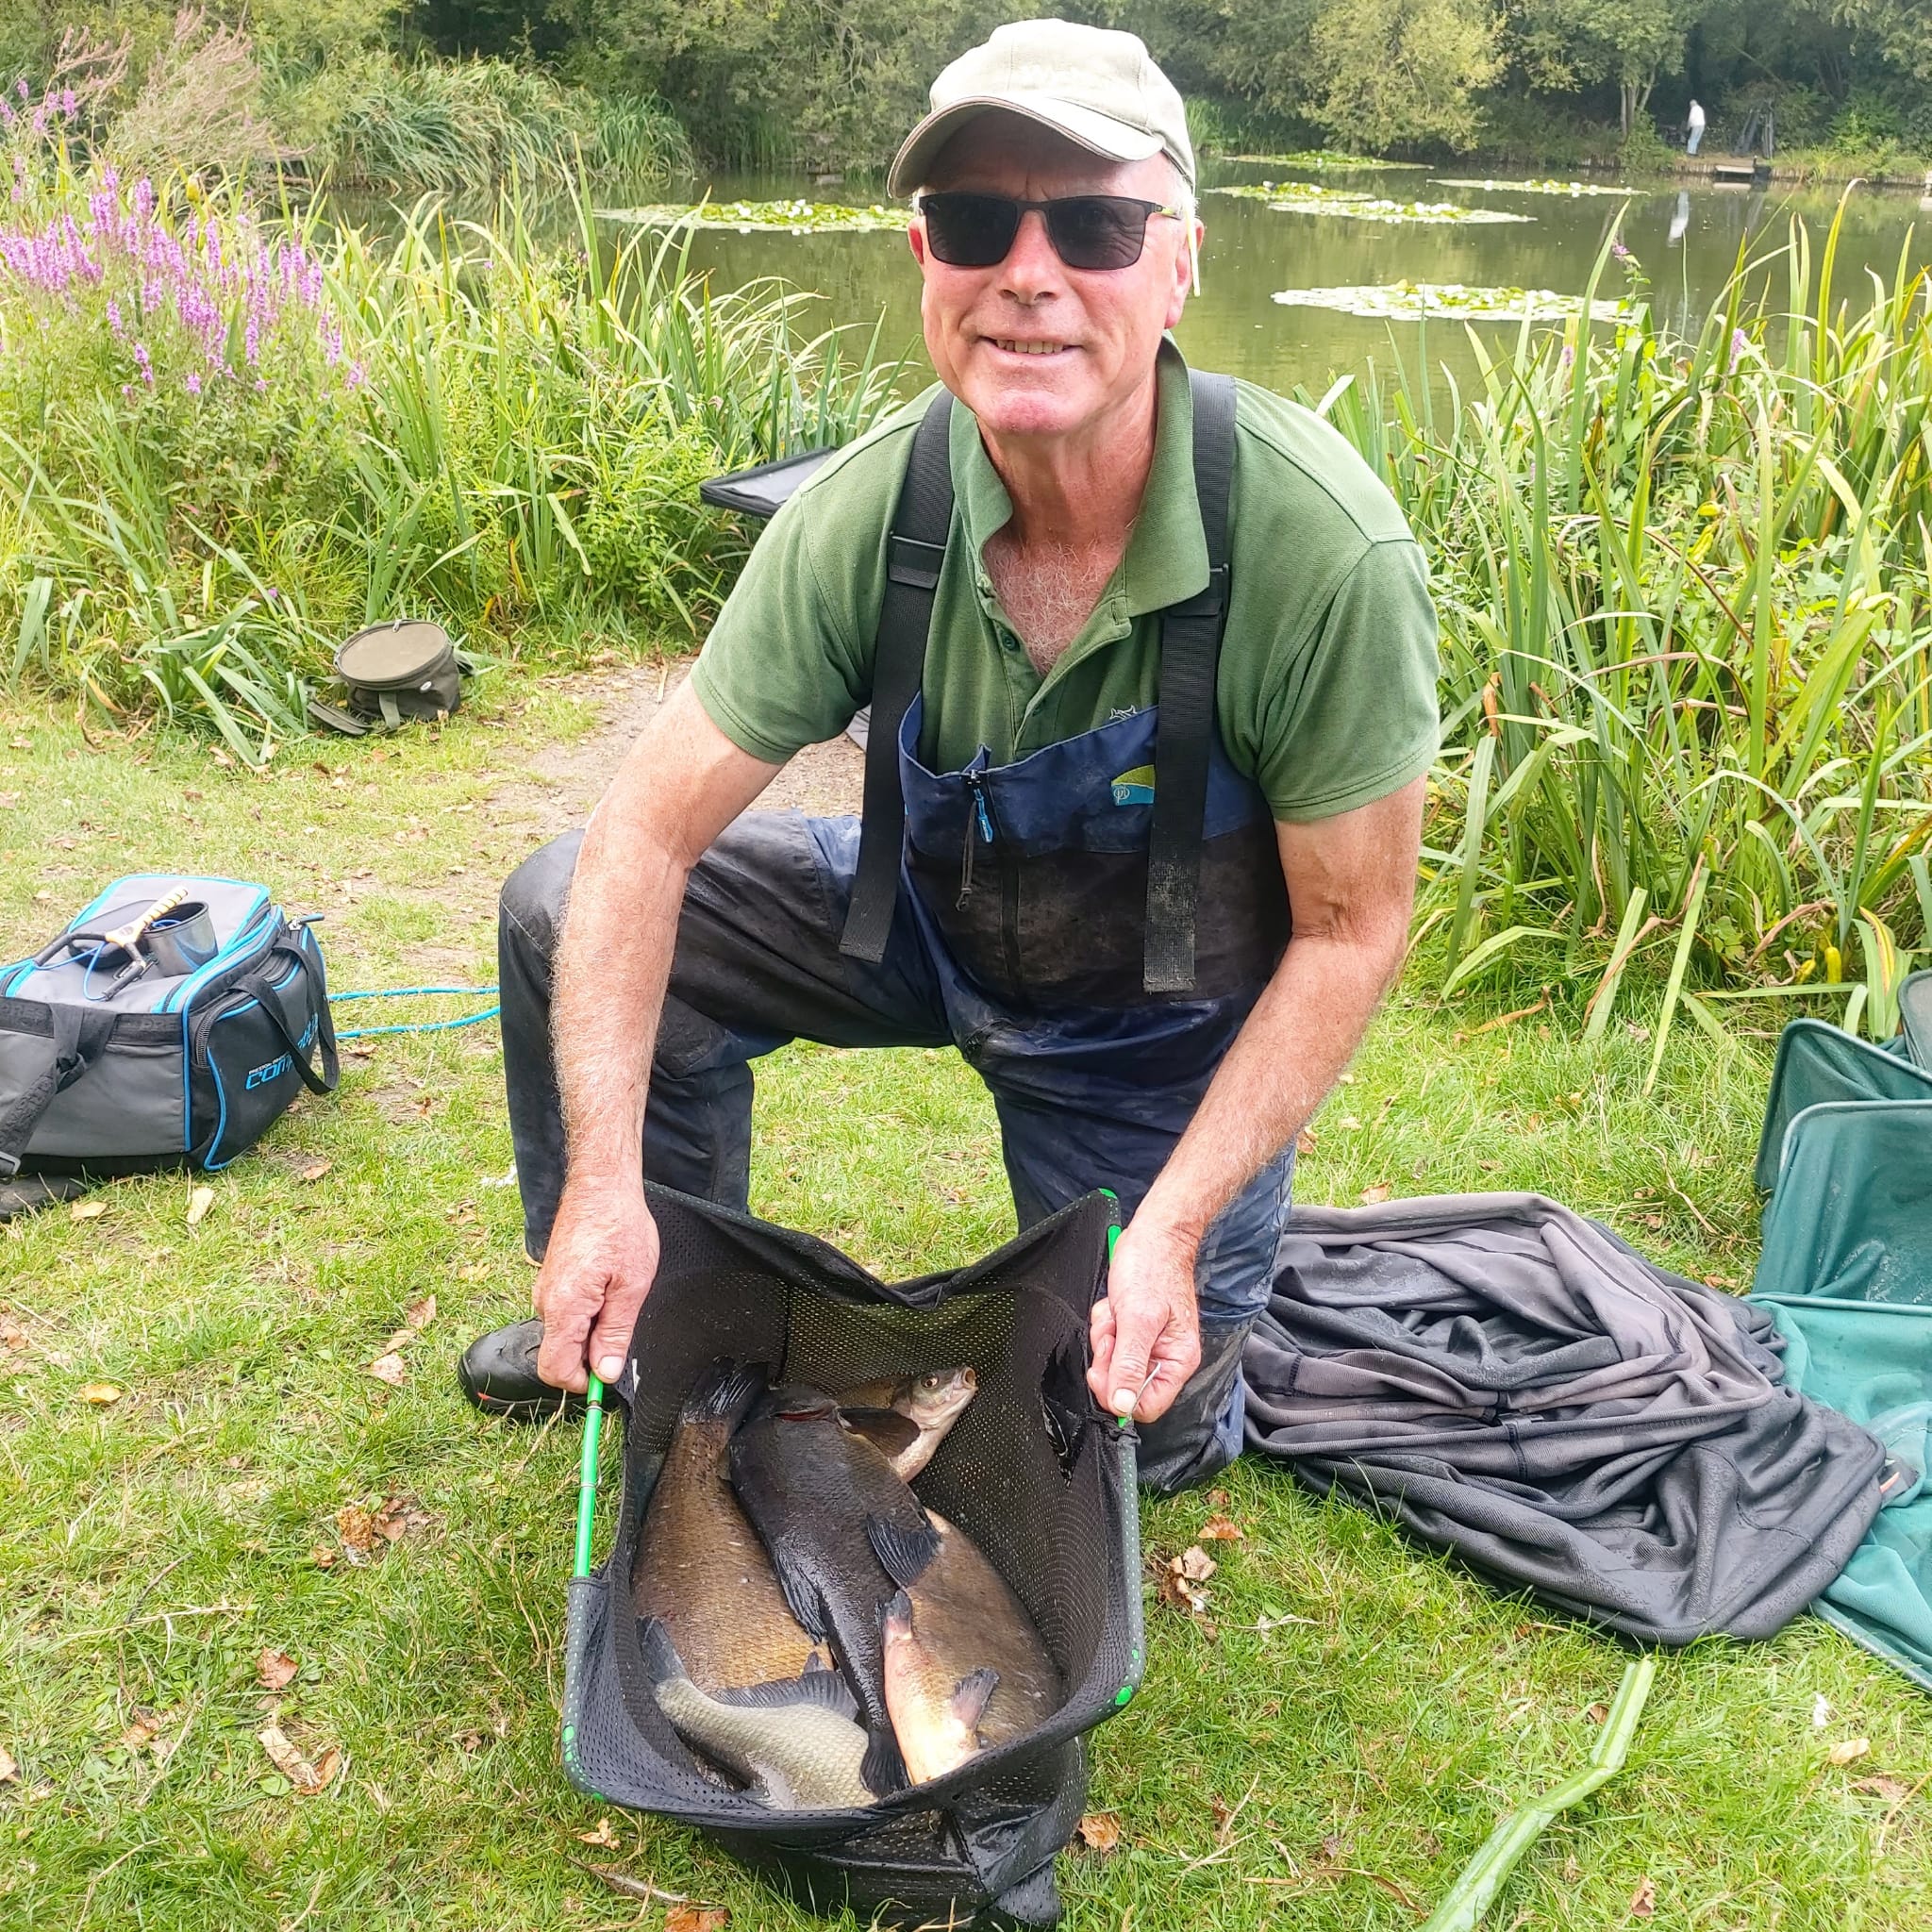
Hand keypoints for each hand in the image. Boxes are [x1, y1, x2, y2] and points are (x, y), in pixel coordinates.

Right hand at [532, 1179, 660, 1392]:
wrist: (600, 1187)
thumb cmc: (620, 1226)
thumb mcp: (632, 1285)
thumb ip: (616, 1333)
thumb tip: (606, 1372)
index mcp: (564, 1308)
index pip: (555, 1370)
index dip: (584, 1382)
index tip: (610, 1372)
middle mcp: (545, 1302)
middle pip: (561, 1354)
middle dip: (593, 1351)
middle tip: (623, 1319)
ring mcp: (545, 1291)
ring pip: (566, 1334)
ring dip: (592, 1329)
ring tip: (618, 1295)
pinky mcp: (551, 1282)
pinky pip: (566, 1313)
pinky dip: (587, 1312)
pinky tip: (608, 1286)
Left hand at [1086, 1215, 1201, 1423]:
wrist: (1153, 1235)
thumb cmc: (1152, 1269)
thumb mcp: (1138, 1318)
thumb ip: (1130, 1363)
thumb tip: (1123, 1405)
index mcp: (1177, 1360)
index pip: (1147, 1406)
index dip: (1120, 1394)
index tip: (1104, 1370)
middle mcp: (1164, 1357)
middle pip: (1125, 1385)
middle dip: (1110, 1357)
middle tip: (1113, 1331)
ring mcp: (1147, 1344)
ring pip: (1113, 1363)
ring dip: (1106, 1337)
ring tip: (1117, 1312)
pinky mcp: (1132, 1331)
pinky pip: (1109, 1343)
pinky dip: (1105, 1325)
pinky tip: (1114, 1306)